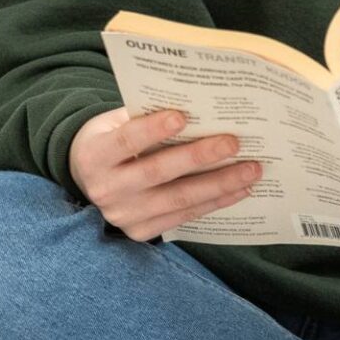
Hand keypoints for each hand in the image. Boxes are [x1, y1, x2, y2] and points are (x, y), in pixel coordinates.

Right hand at [68, 106, 261, 242]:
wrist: (88, 178)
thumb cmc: (112, 139)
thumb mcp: (116, 122)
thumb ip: (146, 115)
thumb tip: (199, 107)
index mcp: (93, 155)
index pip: (126, 141)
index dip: (153, 129)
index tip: (183, 115)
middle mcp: (105, 189)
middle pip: (157, 172)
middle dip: (199, 157)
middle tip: (234, 143)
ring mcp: (123, 215)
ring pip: (177, 199)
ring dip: (218, 184)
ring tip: (250, 170)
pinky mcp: (140, 232)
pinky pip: (183, 217)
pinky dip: (214, 202)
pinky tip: (239, 190)